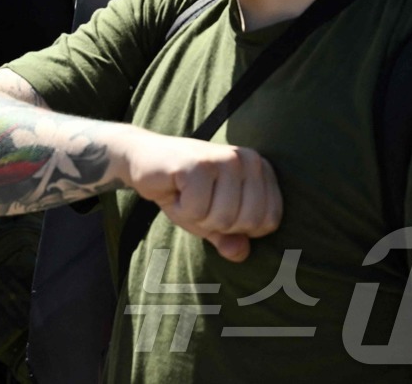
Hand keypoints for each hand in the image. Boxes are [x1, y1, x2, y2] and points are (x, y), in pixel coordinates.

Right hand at [122, 133, 281, 261]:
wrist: (143, 158)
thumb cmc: (182, 190)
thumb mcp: (211, 219)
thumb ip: (230, 238)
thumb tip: (240, 253)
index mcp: (260, 169)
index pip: (269, 220)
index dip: (239, 228)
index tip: (216, 207)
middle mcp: (247, 159)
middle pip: (247, 221)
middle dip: (217, 223)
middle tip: (198, 202)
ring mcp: (223, 157)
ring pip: (222, 218)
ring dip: (196, 217)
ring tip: (186, 195)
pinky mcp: (198, 164)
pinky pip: (197, 210)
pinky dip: (181, 210)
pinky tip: (174, 190)